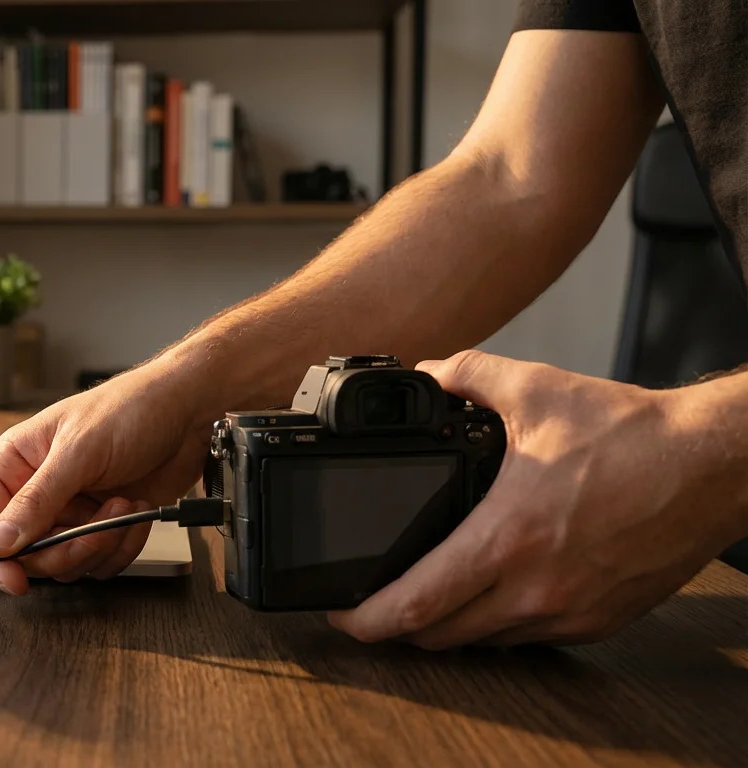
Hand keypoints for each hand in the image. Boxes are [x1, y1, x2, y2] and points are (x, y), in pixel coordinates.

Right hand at [0, 364, 212, 594]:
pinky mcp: (103, 527)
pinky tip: (136, 512)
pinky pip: (99, 563)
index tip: (15, 580)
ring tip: (122, 506)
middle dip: (64, 549)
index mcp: (15, 464)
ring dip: (99, 544)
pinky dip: (123, 546)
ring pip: (65, 564)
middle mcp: (37, 492)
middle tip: (94, 529)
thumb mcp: (78, 452)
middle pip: (26, 555)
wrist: (188, 412)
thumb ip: (35, 501)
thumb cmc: (130, 409)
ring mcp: (70, 513)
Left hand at [329, 350, 747, 648]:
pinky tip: (486, 595)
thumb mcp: (536, 387)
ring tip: (421, 600)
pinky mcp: (599, 622)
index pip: (417, 603)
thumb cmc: (633, 433)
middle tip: (371, 605)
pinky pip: (527, 639)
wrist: (714, 466)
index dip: (367, 618)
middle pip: (438, 637)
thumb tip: (426, 374)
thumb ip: (467, 374)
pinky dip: (496, 625)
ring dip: (445, 628)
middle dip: (395, 628)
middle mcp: (537, 588)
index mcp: (509, 536)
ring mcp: (570, 612)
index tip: (341, 613)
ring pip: (482, 643)